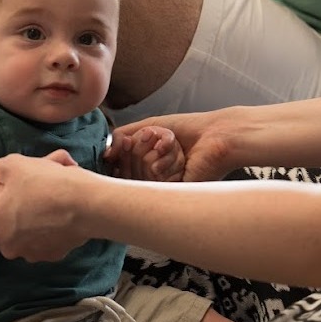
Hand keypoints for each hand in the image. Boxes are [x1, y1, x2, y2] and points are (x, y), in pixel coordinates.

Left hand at [0, 151, 88, 263]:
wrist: (85, 203)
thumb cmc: (44, 183)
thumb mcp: (13, 164)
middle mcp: (10, 248)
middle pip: (4, 245)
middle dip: (12, 229)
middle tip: (25, 206)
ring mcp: (33, 254)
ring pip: (27, 245)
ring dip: (32, 231)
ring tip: (47, 207)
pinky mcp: (56, 255)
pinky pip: (48, 245)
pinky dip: (52, 234)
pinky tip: (62, 216)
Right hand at [109, 111, 235, 181]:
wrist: (216, 136)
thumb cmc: (187, 130)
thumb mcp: (149, 126)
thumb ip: (122, 137)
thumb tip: (104, 155)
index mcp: (145, 166)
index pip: (118, 164)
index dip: (124, 149)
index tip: (139, 138)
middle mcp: (151, 180)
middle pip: (126, 167)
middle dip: (143, 145)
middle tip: (164, 140)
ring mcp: (161, 189)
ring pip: (139, 173)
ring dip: (158, 152)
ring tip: (176, 148)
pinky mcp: (171, 195)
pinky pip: (152, 179)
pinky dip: (166, 160)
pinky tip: (182, 159)